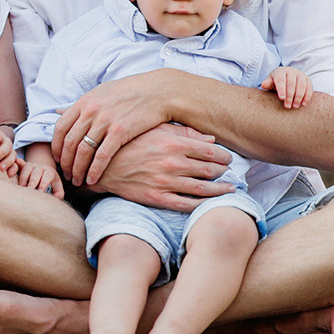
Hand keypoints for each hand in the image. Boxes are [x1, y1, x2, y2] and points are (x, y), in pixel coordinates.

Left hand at [0, 124, 18, 176]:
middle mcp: (3, 140)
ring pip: (12, 154)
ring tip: (1, 169)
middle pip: (7, 145)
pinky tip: (9, 174)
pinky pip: (15, 163)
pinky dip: (14, 168)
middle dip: (1, 153)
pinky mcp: (9, 159)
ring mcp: (8, 150)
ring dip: (8, 161)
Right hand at [17, 160, 63, 198]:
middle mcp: (40, 167)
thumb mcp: (57, 189)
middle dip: (32, 181)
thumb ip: (58, 194)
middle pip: (36, 172)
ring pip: (26, 169)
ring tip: (21, 188)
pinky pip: (19, 164)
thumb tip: (54, 199)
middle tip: (29, 189)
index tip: (40, 191)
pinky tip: (12, 170)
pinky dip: (16, 165)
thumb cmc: (51, 184)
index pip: (47, 176)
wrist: (45, 173)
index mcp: (50, 172)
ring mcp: (31, 165)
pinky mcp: (23, 165)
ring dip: (23, 178)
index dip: (44, 183)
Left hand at [53, 70, 175, 184]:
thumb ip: (80, 106)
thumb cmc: (129, 93)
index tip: (58, 159)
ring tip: (77, 180)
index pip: (60, 127)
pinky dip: (94, 170)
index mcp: (84, 102)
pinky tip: (91, 180)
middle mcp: (91, 111)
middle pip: (69, 142)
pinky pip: (102, 156)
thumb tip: (58, 112)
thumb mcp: (100, 93)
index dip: (56, 146)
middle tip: (66, 174)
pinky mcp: (120, 131)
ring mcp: (105, 121)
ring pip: (83, 151)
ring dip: (77, 169)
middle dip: (65, 162)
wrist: (157, 92)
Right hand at [90, 123, 234, 212]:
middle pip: (210, 170)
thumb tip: (210, 140)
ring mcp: (166, 182)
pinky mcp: (158, 199)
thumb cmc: (131, 142)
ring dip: (220, 189)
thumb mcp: (156, 129)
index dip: (223, 156)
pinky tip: (210, 202)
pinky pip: (187, 204)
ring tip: (228, 189)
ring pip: (203, 189)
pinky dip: (202, 204)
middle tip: (229, 172)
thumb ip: (184, 133)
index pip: (210, 151)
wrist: (104, 165)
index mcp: (173, 143)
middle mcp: (172, 163)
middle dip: (224, 172)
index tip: (228, 158)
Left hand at [262, 66, 314, 108]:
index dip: (281, 89)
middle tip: (287, 106)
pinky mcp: (308, 80)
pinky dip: (307, 96)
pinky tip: (304, 104)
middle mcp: (291, 71)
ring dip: (299, 97)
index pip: (281, 80)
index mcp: (281, 72)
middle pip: (291, 84)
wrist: (287, 75)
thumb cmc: (277, 81)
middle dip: (290, 96)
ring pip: (301, 86)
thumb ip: (268, 84)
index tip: (282, 98)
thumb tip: (263, 85)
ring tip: (295, 106)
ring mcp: (301, 75)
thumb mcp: (271, 81)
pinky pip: (309, 88)